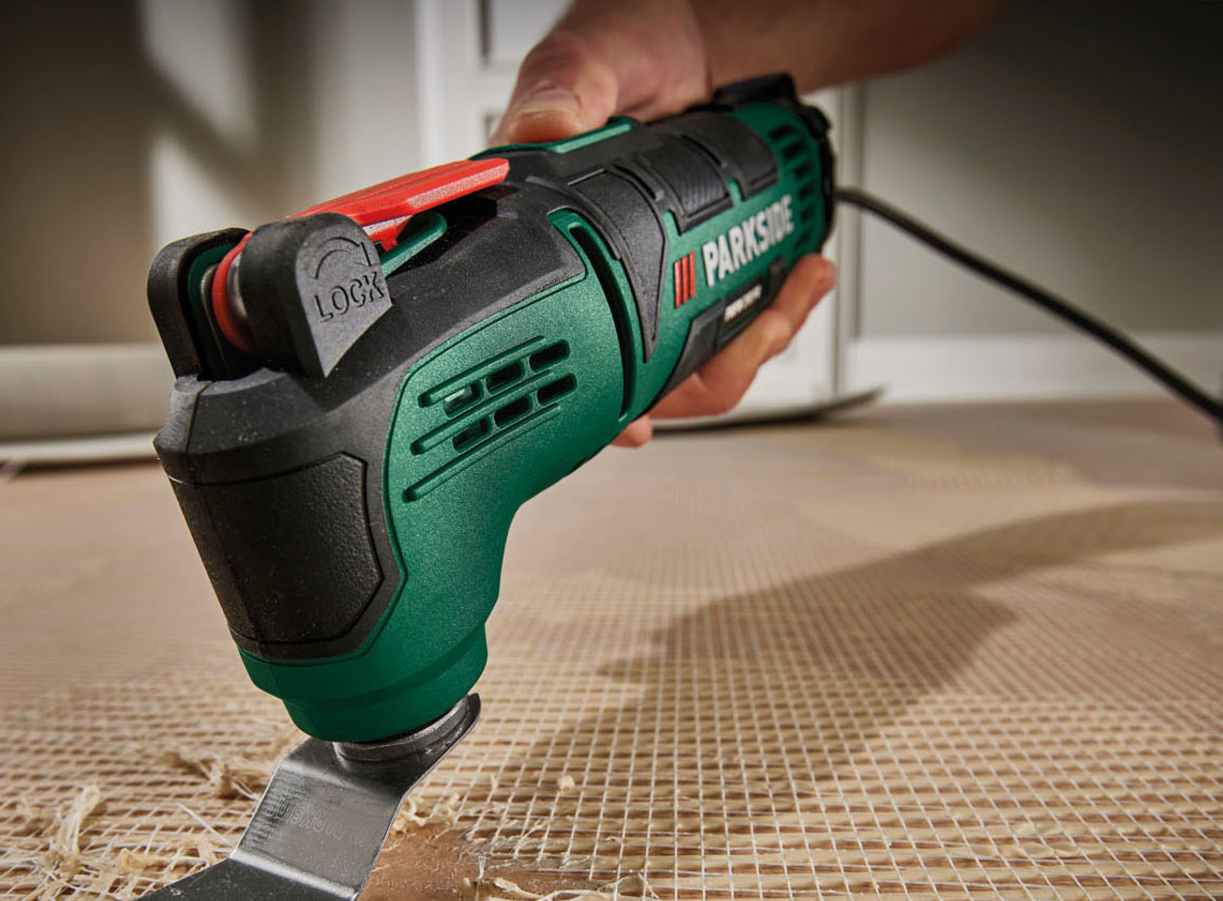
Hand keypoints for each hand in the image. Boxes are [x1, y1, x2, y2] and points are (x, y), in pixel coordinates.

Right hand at [492, 0, 835, 446]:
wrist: (707, 28)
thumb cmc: (636, 36)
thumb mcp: (595, 52)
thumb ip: (567, 87)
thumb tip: (537, 133)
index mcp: (544, 234)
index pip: (552, 333)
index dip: (589, 398)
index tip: (631, 426)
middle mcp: (592, 270)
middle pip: (632, 374)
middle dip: (705, 370)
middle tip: (759, 330)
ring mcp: (646, 274)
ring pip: (688, 362)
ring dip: (753, 343)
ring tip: (796, 293)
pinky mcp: (693, 268)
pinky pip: (726, 321)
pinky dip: (771, 312)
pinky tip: (799, 281)